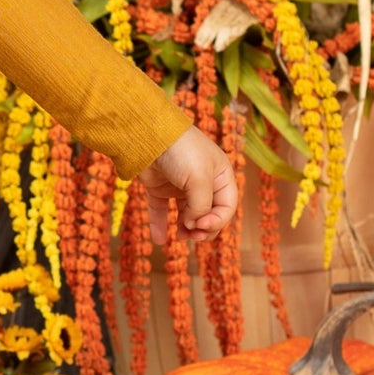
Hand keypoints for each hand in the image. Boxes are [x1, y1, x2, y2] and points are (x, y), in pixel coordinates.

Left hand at [138, 124, 237, 246]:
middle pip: (209, 213)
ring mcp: (180, 185)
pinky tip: (159, 240)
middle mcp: (203, 182)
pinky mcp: (160, 187)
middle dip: (203, 228)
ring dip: (185, 229)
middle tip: (192, 235)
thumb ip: (201, 205)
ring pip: (187, 214)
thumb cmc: (181, 152)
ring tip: (180, 237)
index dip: (217, 221)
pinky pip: (162, 210)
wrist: (147, 134)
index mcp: (220, 176)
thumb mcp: (199, 179)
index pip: (227, 206)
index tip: (200, 226)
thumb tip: (194, 225)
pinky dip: (160, 225)